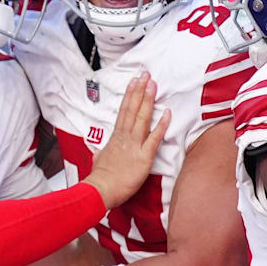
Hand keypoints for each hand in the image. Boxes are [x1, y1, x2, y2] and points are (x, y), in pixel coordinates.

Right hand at [83, 71, 170, 208]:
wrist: (101, 190)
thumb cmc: (100, 178)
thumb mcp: (99, 160)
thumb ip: (102, 153)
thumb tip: (100, 153)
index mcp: (115, 137)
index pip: (124, 111)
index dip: (130, 95)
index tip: (135, 82)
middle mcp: (125, 137)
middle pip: (133, 109)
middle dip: (140, 91)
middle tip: (146, 75)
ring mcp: (134, 145)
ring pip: (142, 118)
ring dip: (148, 100)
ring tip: (153, 85)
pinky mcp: (144, 157)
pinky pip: (154, 138)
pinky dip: (161, 125)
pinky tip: (167, 113)